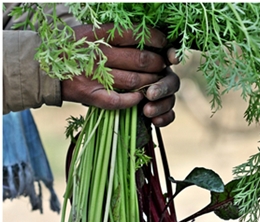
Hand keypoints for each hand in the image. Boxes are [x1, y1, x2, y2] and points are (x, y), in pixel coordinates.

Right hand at [61, 25, 179, 125]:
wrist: (44, 69)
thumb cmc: (72, 48)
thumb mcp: (89, 32)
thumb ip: (113, 34)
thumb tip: (146, 36)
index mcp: (97, 35)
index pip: (133, 34)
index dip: (154, 39)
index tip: (164, 44)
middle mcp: (96, 54)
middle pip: (139, 59)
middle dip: (157, 64)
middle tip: (162, 65)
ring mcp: (93, 76)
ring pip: (133, 80)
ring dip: (150, 83)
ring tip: (155, 81)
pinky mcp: (90, 95)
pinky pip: (118, 100)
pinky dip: (133, 100)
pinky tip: (139, 98)